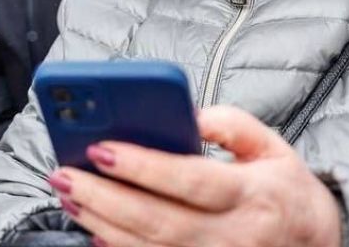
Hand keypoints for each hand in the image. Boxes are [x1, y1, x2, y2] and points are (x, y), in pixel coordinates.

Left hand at [46, 105, 342, 246]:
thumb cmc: (286, 190)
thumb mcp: (273, 147)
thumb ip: (231, 123)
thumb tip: (187, 113)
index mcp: (253, 194)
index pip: (190, 180)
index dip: (143, 167)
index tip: (100, 148)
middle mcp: (235, 236)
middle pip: (158, 221)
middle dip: (103, 197)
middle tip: (63, 174)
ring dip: (100, 222)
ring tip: (67, 194)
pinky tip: (92, 226)